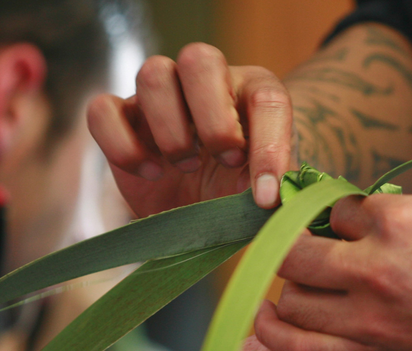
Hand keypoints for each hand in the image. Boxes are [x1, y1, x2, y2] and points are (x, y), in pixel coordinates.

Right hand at [87, 43, 294, 216]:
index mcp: (251, 95)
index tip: (266, 197)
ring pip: (151, 74)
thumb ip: (278, 191)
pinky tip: (152, 172)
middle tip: (225, 161)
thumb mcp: (263, 195)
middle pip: (199, 59)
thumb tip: (284, 205)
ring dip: (171, 130)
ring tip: (188, 167)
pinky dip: (123, 146)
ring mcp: (161, 99)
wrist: (201, 206)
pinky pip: (102, 110)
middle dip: (214, 119)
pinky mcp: (124, 121)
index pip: (267, 100)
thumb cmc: (237, 191)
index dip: (269, 147)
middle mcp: (206, 86)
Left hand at [255, 187, 411, 350]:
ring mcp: (370, 319)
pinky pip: (301, 348)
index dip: (337, 215)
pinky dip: (273, 333)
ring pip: (292, 298)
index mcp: (402, 220)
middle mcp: (375, 267)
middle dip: (290, 243)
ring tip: (305, 281)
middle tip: (300, 245)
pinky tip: (265, 316)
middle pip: (292, 250)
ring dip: (291, 285)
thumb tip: (392, 212)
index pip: (334, 209)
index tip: (345, 224)